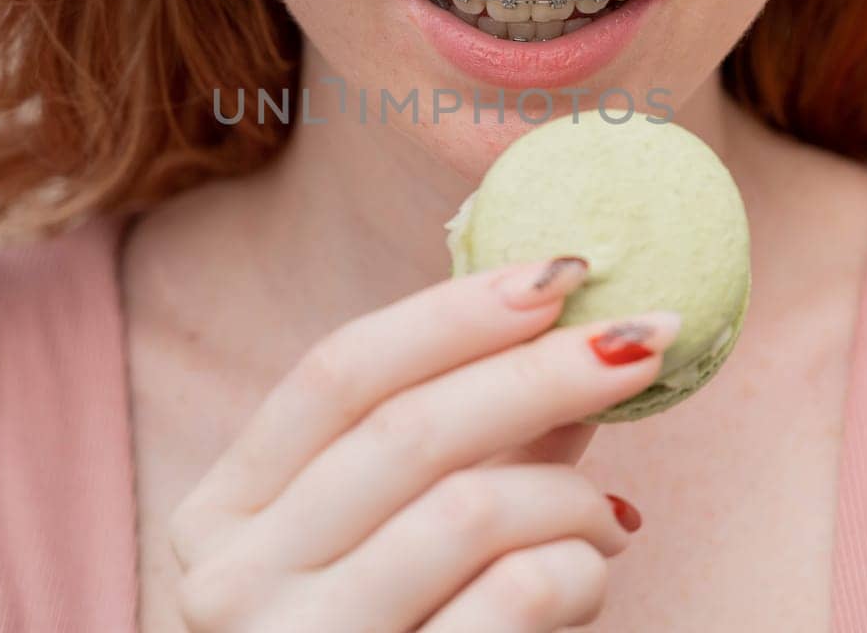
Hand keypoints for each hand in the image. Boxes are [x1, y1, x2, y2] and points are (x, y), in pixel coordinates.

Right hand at [167, 255, 680, 631]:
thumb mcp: (375, 543)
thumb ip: (457, 449)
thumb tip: (570, 333)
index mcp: (222, 515)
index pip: (336, 374)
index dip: (451, 313)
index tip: (555, 272)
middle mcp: (235, 581)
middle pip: (409, 429)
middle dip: (544, 368)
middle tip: (644, 335)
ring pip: (470, 508)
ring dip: (571, 493)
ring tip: (606, 515)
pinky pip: (516, 595)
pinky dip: (578, 569)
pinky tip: (590, 573)